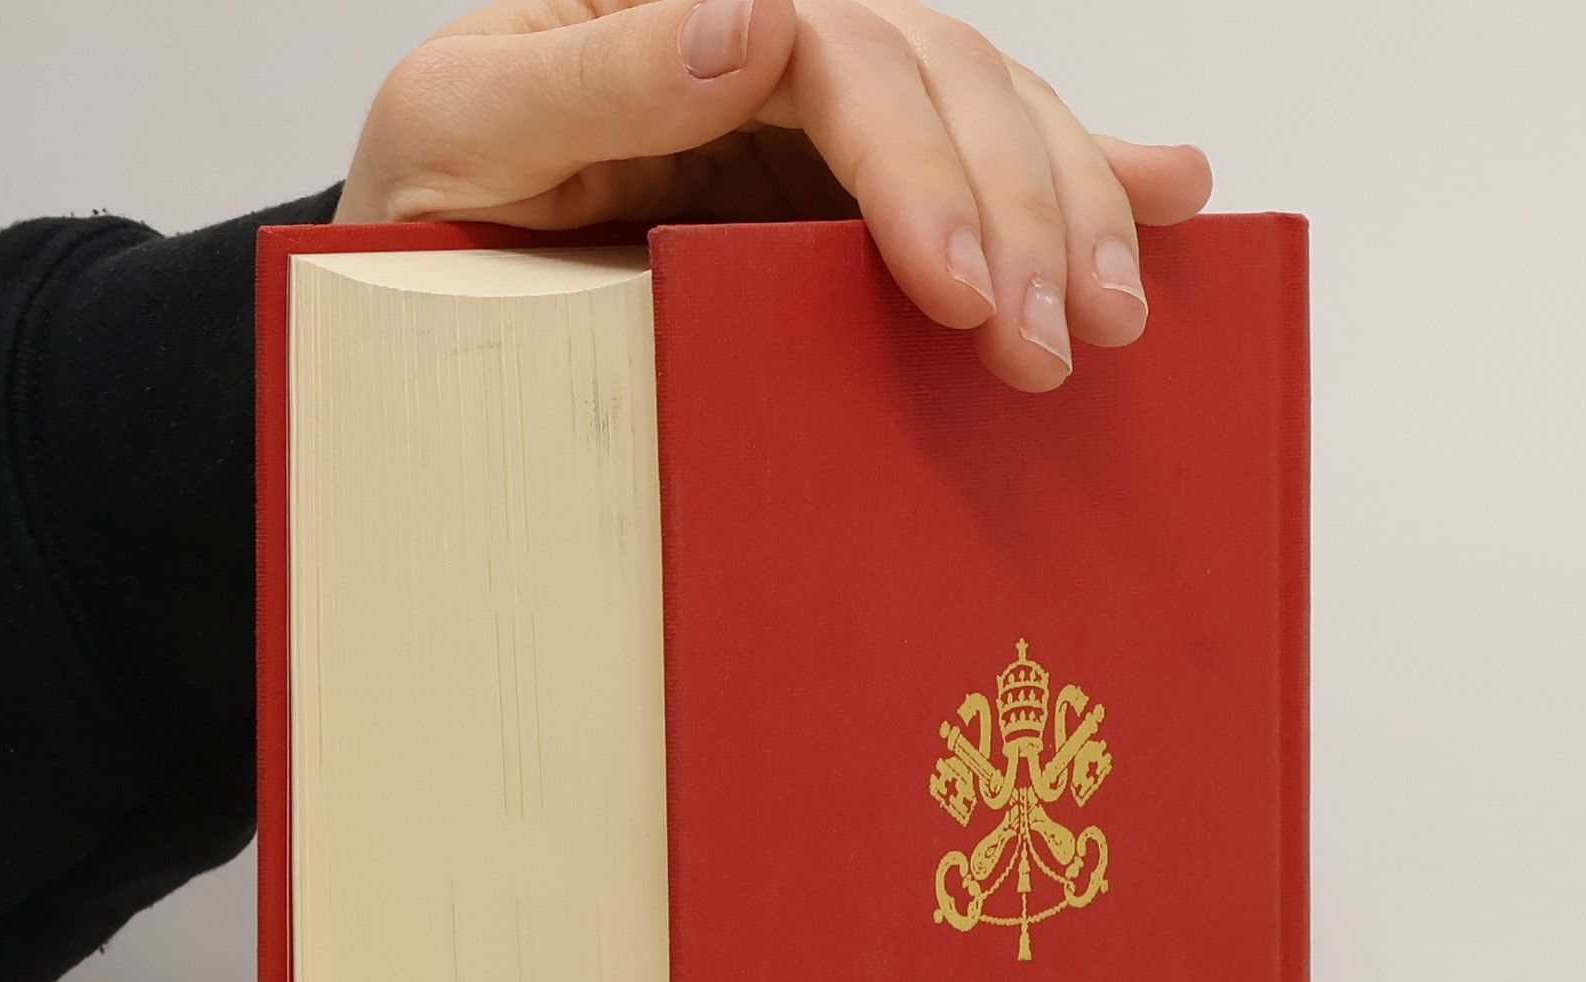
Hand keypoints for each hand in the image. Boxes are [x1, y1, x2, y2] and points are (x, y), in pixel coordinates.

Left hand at [336, 0, 1211, 392]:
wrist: (419, 271)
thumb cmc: (429, 197)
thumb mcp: (463, 128)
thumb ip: (595, 74)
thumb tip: (753, 17)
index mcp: (683, 10)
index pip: (839, 52)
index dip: (916, 163)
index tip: (957, 283)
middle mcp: (771, 43)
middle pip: (940, 81)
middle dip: (1017, 213)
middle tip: (1053, 344)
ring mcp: (817, 113)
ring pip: (986, 114)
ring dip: (1069, 212)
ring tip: (1119, 311)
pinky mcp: (842, 187)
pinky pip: (974, 165)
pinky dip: (1079, 179)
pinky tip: (1167, 195)